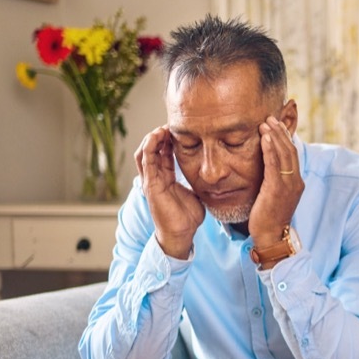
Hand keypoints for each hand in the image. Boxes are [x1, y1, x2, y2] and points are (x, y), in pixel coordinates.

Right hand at [135, 126, 203, 258]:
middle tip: (171, 124)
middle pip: (152, 149)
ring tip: (162, 127)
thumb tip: (213, 172)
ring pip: (145, 152)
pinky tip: (157, 136)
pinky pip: (146, 161)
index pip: (163, 153)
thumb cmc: (188, 216)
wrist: (182, 233)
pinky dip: (150, 147)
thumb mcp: (196, 192)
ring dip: (152, 138)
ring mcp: (150, 180)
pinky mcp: (150, 185)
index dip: (169, 140)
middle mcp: (155, 177)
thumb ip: (199, 181)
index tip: (179, 129)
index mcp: (165, 178)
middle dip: (160, 135)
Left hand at [247, 116, 302, 247]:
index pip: (292, 154)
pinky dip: (271, 149)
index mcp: (296, 182)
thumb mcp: (273, 194)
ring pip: (285, 154)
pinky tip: (265, 138)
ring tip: (266, 123)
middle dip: (281, 132)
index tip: (276, 124)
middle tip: (271, 117)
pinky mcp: (277, 189)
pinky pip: (275, 164)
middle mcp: (295, 181)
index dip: (285, 137)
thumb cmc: (268, 217)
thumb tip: (265, 166)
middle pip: (290, 150)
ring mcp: (288, 185)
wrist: (270, 236)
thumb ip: (273, 179)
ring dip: (275, 136)